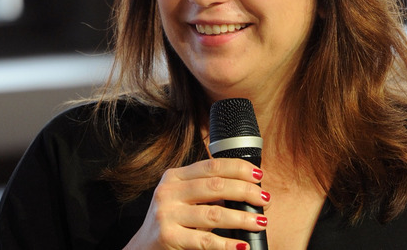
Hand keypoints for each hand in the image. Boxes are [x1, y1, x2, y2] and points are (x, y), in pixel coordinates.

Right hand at [124, 158, 269, 249]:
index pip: (212, 166)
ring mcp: (167, 214)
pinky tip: (242, 245)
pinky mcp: (168, 237)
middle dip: (245, 192)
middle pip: (216, 186)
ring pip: (214, 214)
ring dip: (242, 218)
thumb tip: (249, 190)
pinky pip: (205, 240)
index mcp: (175, 177)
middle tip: (265, 199)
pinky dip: (227, 244)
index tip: (259, 175)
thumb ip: (207, 190)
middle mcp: (169, 192)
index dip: (239, 169)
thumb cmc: (171, 221)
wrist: (142, 249)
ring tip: (260, 222)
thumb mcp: (182, 198)